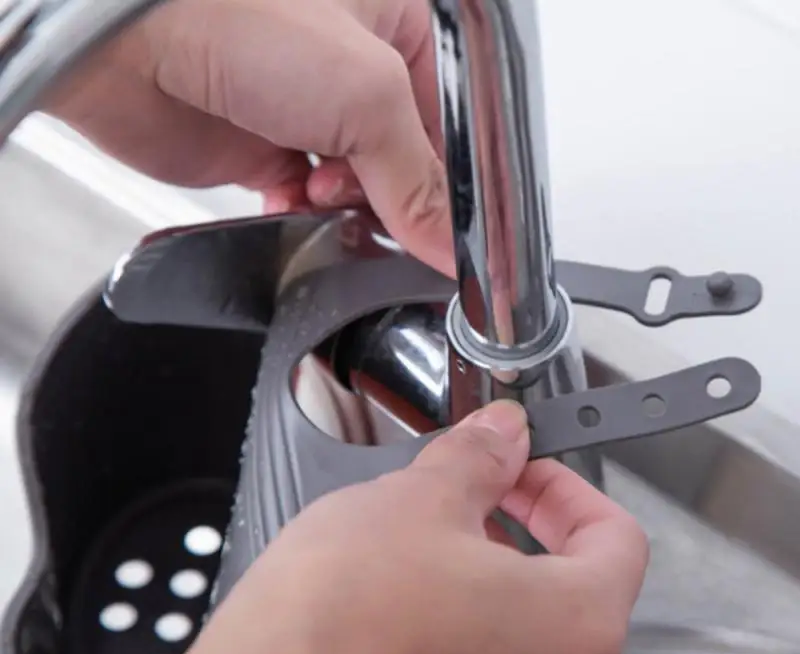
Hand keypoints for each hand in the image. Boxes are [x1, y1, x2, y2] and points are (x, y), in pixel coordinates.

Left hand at [45, 0, 451, 273]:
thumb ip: (418, 182)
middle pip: (403, 167)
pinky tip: (289, 200)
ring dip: (342, 208)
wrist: (128, 40)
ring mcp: (307, 112)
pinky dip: (301, 213)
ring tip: (320, 190)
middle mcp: (354, 72)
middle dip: (388, 197)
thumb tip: (453, 248)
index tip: (446, 233)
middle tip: (368, 198)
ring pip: (355, 192)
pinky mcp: (264, 148)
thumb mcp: (367, 97)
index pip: (451, 129)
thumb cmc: (241, 14)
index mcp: (400, 31)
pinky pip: (304, 202)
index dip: (448, 187)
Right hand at [152, 400, 648, 653]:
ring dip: (484, 584)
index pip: (617, 539)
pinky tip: (391, 615)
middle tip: (469, 502)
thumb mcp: (421, 499)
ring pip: (519, 640)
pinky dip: (451, 639)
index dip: (568, 490)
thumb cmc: (341, 616)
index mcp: (574, 625)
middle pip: (569, 591)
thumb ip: (480, 458)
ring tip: (418, 554)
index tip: (523, 473)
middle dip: (521, 532)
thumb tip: (504, 434)